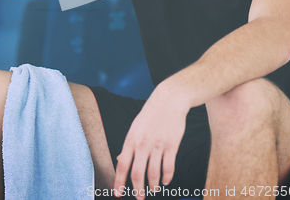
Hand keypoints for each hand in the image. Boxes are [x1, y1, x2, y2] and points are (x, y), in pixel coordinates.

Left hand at [113, 81, 188, 198]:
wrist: (169, 99)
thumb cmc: (151, 113)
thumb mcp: (135, 127)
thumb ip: (129, 145)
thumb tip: (119, 159)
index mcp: (131, 138)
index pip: (122, 165)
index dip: (119, 182)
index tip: (117, 194)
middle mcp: (143, 143)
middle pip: (137, 174)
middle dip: (138, 190)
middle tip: (139, 198)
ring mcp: (158, 145)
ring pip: (154, 174)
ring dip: (153, 185)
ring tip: (153, 189)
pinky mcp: (172, 145)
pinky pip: (168, 167)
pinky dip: (167, 178)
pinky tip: (166, 181)